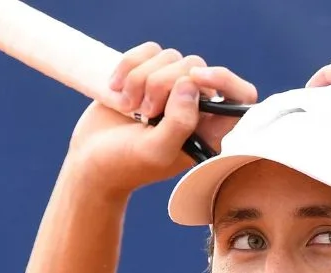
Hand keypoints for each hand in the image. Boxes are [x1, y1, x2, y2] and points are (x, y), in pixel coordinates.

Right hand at [67, 42, 257, 194]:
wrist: (90, 159)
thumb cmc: (125, 164)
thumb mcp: (156, 151)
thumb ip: (180, 123)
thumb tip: (191, 86)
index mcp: (209, 130)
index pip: (240, 95)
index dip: (224, 79)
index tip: (194, 78)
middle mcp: (195, 106)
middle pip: (195, 68)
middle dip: (163, 85)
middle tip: (146, 114)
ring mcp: (171, 88)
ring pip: (170, 56)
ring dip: (141, 79)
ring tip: (130, 108)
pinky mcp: (147, 72)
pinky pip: (149, 50)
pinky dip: (128, 66)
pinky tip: (117, 90)